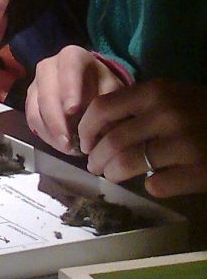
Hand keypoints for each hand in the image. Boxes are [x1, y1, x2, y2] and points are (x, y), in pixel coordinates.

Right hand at [25, 45, 123, 153]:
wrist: (89, 83)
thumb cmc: (101, 84)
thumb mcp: (111, 87)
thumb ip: (108, 102)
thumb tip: (103, 127)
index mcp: (71, 56)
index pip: (68, 69)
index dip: (69, 89)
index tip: (73, 110)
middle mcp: (48, 66)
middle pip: (46, 93)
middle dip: (56, 120)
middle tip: (68, 142)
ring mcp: (36, 83)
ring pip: (35, 107)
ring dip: (49, 131)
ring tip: (66, 148)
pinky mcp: (30, 99)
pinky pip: (31, 118)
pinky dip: (44, 133)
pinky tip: (58, 144)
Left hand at [80, 79, 206, 197]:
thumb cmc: (200, 110)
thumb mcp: (169, 96)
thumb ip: (136, 106)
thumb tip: (94, 129)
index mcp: (156, 92)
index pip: (103, 108)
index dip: (86, 129)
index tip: (83, 142)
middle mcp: (167, 115)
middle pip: (112, 141)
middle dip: (96, 158)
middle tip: (94, 166)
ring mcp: (185, 145)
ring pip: (128, 165)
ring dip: (114, 173)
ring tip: (113, 175)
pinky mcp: (200, 172)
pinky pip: (157, 185)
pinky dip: (150, 186)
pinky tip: (154, 182)